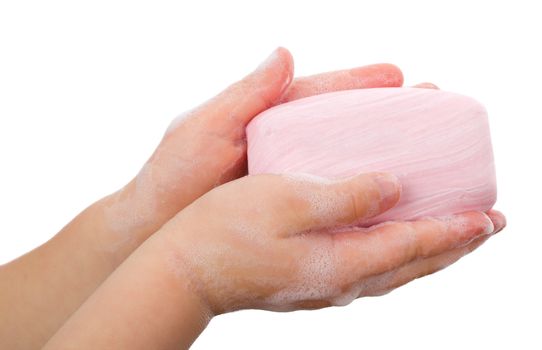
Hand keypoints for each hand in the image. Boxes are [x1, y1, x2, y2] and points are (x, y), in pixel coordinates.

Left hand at [103, 47, 404, 237]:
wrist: (156, 231)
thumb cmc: (174, 177)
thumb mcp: (205, 128)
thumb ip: (244, 94)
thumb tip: (285, 53)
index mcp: (265, 118)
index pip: (321, 95)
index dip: (359, 84)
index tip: (398, 76)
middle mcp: (283, 145)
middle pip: (344, 127)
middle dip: (387, 117)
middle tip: (432, 108)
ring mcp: (286, 179)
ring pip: (344, 164)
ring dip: (384, 158)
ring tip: (428, 154)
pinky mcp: (286, 210)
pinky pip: (330, 199)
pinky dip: (359, 197)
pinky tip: (390, 201)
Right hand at [158, 172, 504, 313]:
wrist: (184, 271)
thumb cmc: (226, 231)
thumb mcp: (288, 200)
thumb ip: (346, 196)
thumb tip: (393, 187)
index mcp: (341, 261)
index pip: (414, 245)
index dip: (454, 230)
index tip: (488, 218)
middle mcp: (341, 281)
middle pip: (412, 264)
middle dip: (453, 246)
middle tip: (486, 227)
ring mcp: (324, 285)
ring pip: (394, 271)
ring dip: (428, 252)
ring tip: (451, 234)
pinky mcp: (308, 280)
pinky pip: (370, 268)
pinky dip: (396, 255)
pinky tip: (392, 241)